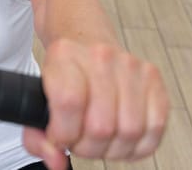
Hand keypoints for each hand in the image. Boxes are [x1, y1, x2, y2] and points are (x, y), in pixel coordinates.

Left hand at [22, 39, 168, 168]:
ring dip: (112, 149)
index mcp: (65, 55)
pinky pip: (155, 128)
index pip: (69, 102)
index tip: (60, 136)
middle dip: (86, 147)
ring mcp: (131, 66)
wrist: (83, 34)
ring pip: (130, 132)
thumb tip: (56, 162)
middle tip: (79, 140)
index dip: (64, 133)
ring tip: (98, 139)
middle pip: (101, 126)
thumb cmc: (63, 70)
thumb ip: (36, 136)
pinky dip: (137, 145)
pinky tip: (120, 138)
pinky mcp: (154, 78)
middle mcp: (101, 57)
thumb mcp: (36, 95)